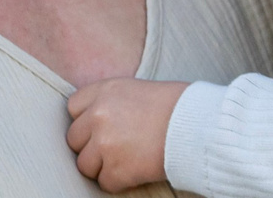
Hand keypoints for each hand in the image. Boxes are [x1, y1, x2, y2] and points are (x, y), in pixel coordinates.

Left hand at [66, 78, 186, 191]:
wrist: (199, 126)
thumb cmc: (176, 106)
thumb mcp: (137, 89)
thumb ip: (111, 102)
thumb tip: (94, 120)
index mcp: (104, 91)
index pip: (73, 108)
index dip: (86, 121)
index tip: (100, 128)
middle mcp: (99, 115)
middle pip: (74, 139)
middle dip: (91, 147)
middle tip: (113, 149)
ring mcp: (105, 143)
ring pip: (84, 165)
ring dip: (102, 167)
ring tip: (125, 162)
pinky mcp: (117, 169)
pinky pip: (105, 183)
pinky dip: (118, 182)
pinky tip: (135, 172)